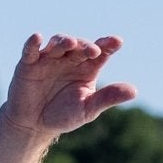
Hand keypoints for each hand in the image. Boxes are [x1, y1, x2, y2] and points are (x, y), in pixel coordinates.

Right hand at [2, 33, 137, 138]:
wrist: (34, 125)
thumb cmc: (63, 115)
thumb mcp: (88, 109)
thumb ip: (108, 98)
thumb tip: (134, 91)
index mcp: (86, 67)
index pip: (100, 51)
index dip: (108, 44)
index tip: (117, 42)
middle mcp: (69, 58)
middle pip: (79, 46)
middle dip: (86, 46)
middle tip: (94, 51)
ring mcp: (49, 58)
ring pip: (57, 43)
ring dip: (63, 41)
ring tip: (70, 44)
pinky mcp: (28, 63)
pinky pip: (30, 50)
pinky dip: (32, 43)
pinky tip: (37, 37)